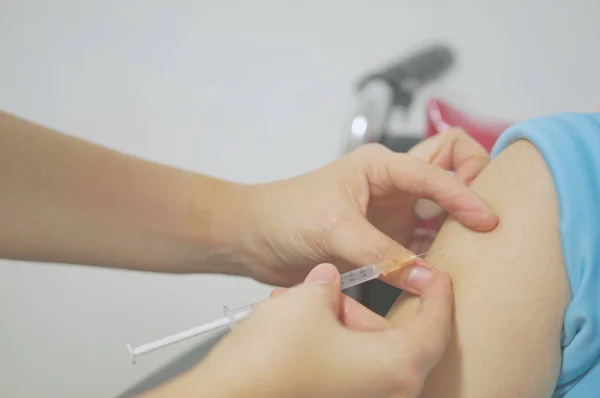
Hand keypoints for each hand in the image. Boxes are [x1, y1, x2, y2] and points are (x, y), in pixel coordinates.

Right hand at [165, 263, 452, 397]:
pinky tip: (294, 325)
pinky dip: (328, 344)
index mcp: (396, 367)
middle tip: (335, 286)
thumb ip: (330, 284)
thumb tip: (329, 280)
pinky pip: (345, 368)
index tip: (434, 275)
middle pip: (392, 338)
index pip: (436, 324)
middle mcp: (386, 393)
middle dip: (359, 306)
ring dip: (337, 323)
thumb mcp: (309, 301)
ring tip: (299, 303)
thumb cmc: (268, 365)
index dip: (437, 292)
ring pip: (364, 352)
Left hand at [240, 128, 496, 289]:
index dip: (465, 195)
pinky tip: (445, 269)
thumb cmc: (283, 215)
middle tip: (486, 221)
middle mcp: (393, 185)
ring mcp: (392, 212)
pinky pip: (424, 242)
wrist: (253, 238)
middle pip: (452, 169)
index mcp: (381, 166)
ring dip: (458, 224)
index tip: (486, 222)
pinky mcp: (386, 239)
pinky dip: (438, 253)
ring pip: (443, 209)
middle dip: (474, 186)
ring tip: (476, 249)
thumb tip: (428, 278)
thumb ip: (381, 254)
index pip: (438, 171)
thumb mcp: (334, 229)